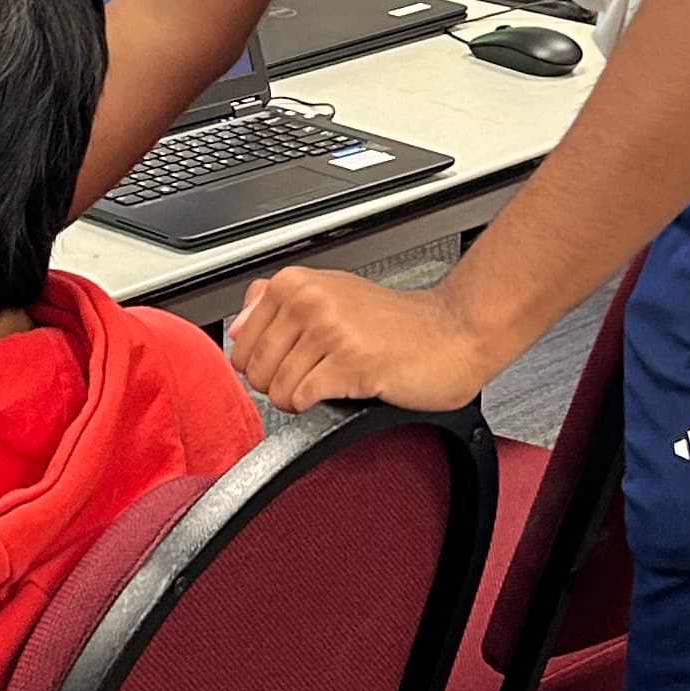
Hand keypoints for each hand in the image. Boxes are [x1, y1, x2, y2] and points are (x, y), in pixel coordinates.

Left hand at [227, 267, 491, 414]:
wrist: (453, 334)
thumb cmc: (397, 324)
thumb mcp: (331, 296)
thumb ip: (278, 306)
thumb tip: (237, 329)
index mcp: (297, 283)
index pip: (240, 341)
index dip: (261, 363)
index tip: (288, 363)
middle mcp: (308, 300)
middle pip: (255, 369)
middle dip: (279, 385)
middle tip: (313, 377)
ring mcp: (328, 330)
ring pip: (276, 389)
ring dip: (300, 399)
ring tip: (331, 384)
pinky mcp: (349, 362)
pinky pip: (302, 399)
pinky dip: (315, 407)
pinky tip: (341, 392)